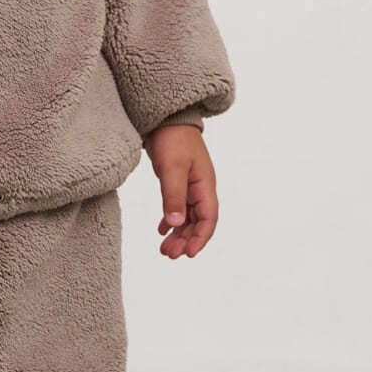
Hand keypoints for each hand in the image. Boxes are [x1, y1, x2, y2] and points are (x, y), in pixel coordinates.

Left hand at [142, 122, 218, 258]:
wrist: (165, 117)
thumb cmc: (172, 138)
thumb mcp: (172, 168)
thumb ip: (173, 196)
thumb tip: (176, 224)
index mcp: (205, 184)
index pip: (209, 218)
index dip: (200, 238)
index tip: (187, 254)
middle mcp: (200, 187)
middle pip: (198, 222)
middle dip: (186, 240)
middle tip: (169, 254)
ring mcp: (189, 185)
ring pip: (187, 217)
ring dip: (178, 234)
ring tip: (164, 249)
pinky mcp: (177, 181)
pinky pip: (178, 207)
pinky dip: (171, 220)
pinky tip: (162, 230)